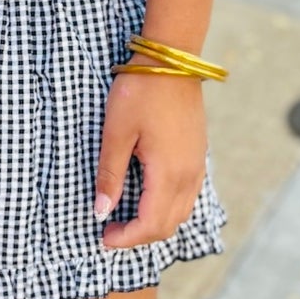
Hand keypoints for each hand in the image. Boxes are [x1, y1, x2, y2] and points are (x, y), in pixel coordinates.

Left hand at [94, 67, 207, 248]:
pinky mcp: (198, 153)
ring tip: (127, 216)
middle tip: (111, 228)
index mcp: (168, 173)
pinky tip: (149, 195)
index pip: (150, 225)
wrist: (171, 59)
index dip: (126, 238)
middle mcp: (189, 175)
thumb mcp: (116, 132)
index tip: (103, 235)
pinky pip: (188, 195)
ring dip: (155, 223)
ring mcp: (197, 164)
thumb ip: (110, 174)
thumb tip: (101, 212)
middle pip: (168, 225)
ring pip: (181, 212)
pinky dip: (169, 206)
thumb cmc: (140, 91)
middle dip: (140, 236)